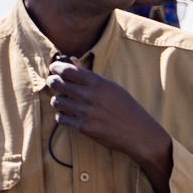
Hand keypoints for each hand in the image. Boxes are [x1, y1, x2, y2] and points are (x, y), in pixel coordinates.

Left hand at [47, 62, 172, 192]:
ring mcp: (85, 112)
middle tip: (55, 83)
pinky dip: (62, 116)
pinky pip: (61, 118)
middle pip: (56, 83)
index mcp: (98, 83)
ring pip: (56, 101)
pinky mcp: (83, 127)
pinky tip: (70, 115)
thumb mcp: (113, 88)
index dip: (56, 68)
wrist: (139, 133)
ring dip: (58, 100)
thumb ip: (89, 74)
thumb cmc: (127, 108)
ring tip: (65, 101)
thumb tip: (71, 60)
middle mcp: (90, 96)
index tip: (55, 69)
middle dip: (53, 82)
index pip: (66, 70)